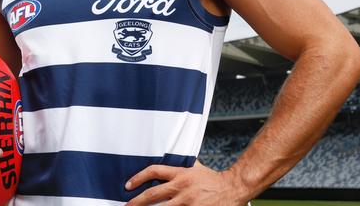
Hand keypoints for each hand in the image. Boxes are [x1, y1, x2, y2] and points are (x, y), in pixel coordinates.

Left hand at [125, 162, 249, 205]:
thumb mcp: (195, 167)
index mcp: (180, 173)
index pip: (154, 171)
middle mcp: (181, 187)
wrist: (232, 188)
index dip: (138, 177)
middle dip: (137, 202)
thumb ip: (181, 165)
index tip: (127, 185)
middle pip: (153, 194)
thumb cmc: (212, 179)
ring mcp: (188, 202)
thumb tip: (168, 158)